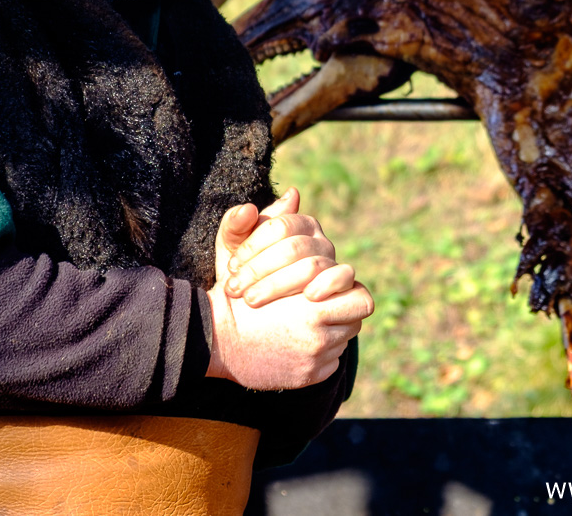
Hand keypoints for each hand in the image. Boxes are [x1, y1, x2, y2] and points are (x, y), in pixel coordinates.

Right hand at [205, 197, 373, 389]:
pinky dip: (318, 351)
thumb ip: (272, 222)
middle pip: (357, 318)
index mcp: (311, 303)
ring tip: (307, 318)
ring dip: (331, 327)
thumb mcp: (244, 250)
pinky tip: (295, 340)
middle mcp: (319, 335)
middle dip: (344, 308)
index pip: (359, 296)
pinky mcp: (310, 377)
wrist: (212, 341)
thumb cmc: (230, 294)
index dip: (346, 289)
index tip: (326, 286)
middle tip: (325, 301)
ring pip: (344, 338)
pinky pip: (330, 362)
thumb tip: (293, 194)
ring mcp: (316, 360)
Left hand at [222, 188, 356, 306]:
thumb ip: (235, 226)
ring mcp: (334, 264)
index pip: (279, 227)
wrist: (260, 319)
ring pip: (311, 266)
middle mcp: (321, 241)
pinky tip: (309, 296)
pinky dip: (328, 283)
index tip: (232, 267)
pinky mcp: (346, 286)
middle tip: (235, 288)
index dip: (252, 246)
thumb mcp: (231, 251)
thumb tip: (248, 209)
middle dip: (258, 269)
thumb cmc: (246, 278)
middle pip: (292, 248)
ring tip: (252, 299)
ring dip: (277, 284)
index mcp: (299, 224)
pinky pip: (345, 276)